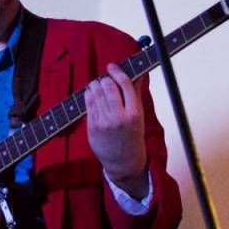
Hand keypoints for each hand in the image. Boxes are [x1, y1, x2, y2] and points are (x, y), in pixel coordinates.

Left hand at [85, 63, 148, 198]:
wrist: (123, 161)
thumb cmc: (133, 136)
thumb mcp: (140, 116)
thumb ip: (136, 94)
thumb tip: (137, 74)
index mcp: (134, 114)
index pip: (125, 85)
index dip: (117, 72)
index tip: (112, 66)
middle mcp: (118, 118)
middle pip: (108, 87)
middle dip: (105, 79)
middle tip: (105, 78)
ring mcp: (103, 123)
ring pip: (95, 93)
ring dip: (95, 85)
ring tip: (97, 84)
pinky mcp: (92, 127)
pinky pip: (88, 104)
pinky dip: (89, 95)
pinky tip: (92, 94)